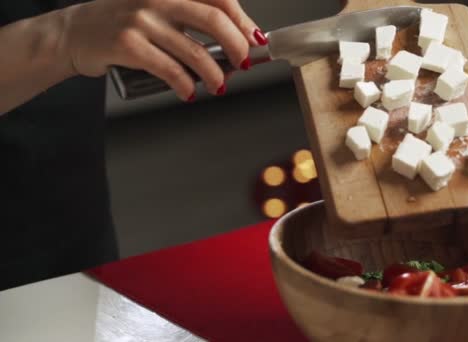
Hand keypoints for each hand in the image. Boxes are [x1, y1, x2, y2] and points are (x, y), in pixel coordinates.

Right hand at [62, 0, 265, 100]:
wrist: (75, 32)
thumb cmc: (123, 23)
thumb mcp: (158, 8)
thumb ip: (190, 17)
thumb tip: (235, 42)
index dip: (243, 20)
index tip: (255, 40)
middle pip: (214, 20)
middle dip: (237, 47)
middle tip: (243, 64)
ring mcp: (142, 20)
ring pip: (195, 51)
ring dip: (215, 75)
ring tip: (219, 86)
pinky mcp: (128, 44)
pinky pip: (170, 70)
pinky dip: (186, 86)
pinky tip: (189, 93)